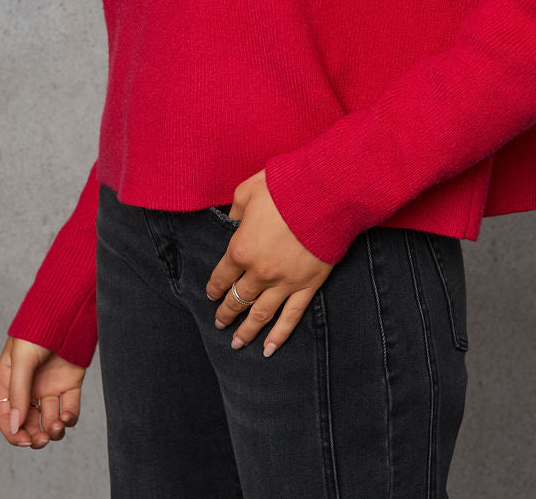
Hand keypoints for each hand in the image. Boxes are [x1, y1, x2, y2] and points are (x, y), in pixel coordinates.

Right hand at [0, 335, 86, 448]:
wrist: (68, 310)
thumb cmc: (38, 329)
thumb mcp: (21, 359)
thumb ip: (18, 392)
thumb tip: (15, 426)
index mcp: (11, 379)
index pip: (7, 414)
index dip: (12, 431)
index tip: (23, 440)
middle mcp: (30, 386)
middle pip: (28, 421)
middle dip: (34, 435)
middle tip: (41, 440)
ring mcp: (50, 385)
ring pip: (49, 419)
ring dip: (52, 430)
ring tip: (56, 428)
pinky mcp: (70, 383)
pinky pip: (69, 408)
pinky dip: (69, 419)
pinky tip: (67, 418)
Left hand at [205, 168, 333, 357]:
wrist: (325, 194)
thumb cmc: (284, 188)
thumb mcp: (248, 191)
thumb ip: (235, 209)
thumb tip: (232, 220)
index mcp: (241, 248)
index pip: (222, 276)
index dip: (214, 287)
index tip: (211, 294)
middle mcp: (259, 272)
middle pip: (238, 298)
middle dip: (226, 312)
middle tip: (219, 323)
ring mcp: (284, 283)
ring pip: (261, 315)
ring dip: (247, 331)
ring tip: (237, 344)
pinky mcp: (308, 285)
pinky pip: (291, 316)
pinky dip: (280, 335)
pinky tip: (269, 349)